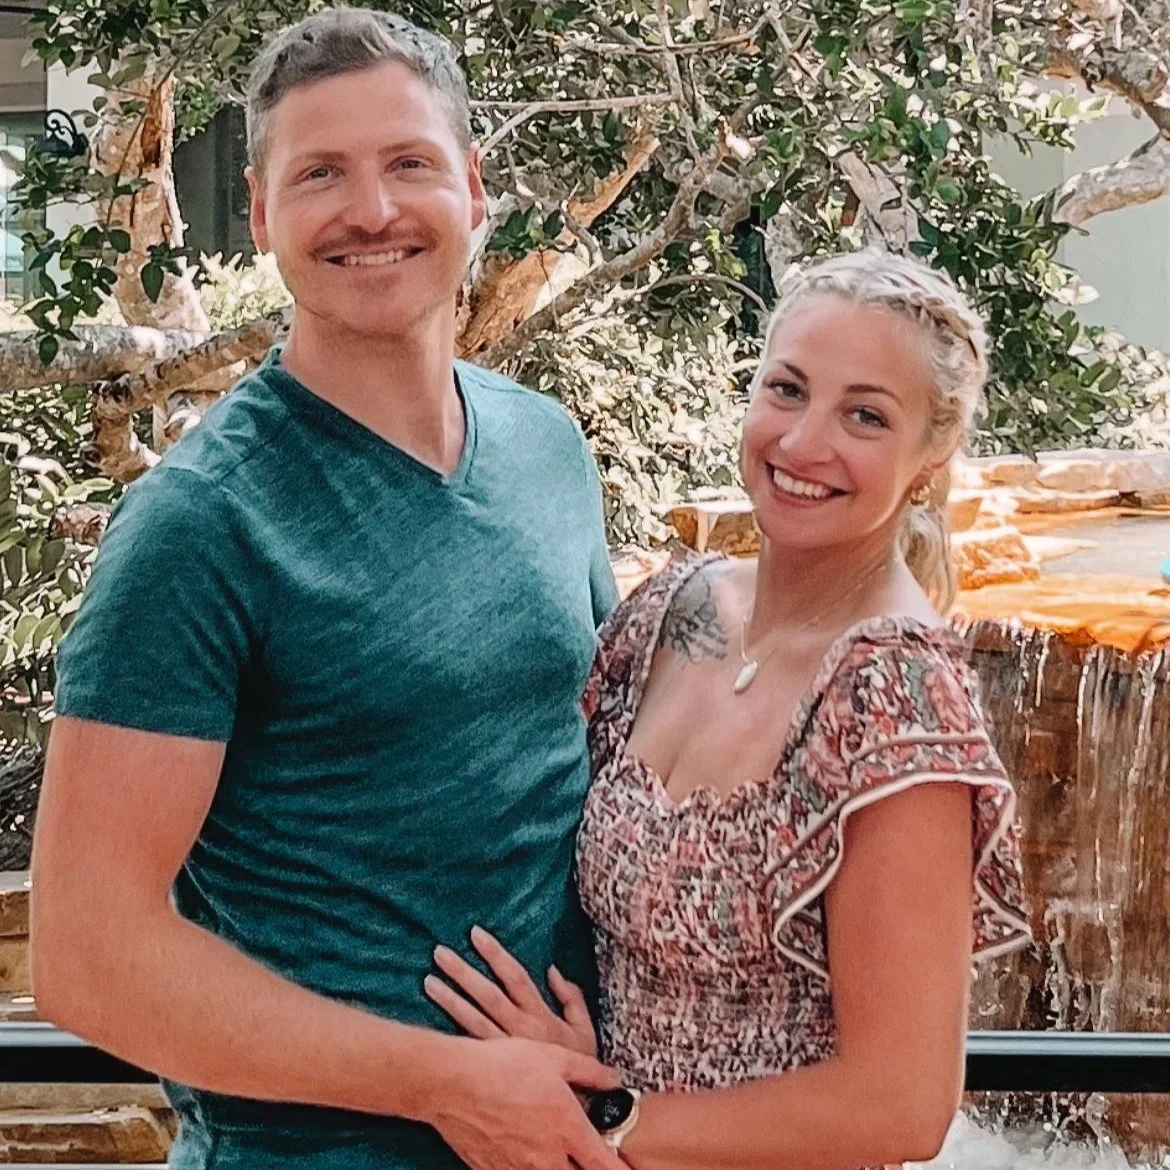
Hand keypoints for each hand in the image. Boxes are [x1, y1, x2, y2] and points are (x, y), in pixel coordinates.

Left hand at [426, 925, 597, 1057]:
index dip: (495, 954)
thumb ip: (572, 998)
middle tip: (439, 952)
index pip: (514, 976)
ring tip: (428, 981)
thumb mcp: (584, 1032)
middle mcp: (518, 1031)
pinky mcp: (491, 1070)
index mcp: (540, 1017)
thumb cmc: (579, 1071)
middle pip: (487, 995)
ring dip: (449, 999)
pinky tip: (435, 1019)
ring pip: (471, 1020)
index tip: (476, 934)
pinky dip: (451, 1031)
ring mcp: (502, 1052)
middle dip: (462, 972)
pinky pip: (468, 1046)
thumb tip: (553, 970)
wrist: (572, 1116)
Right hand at [427, 1035, 624, 1169]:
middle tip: (589, 1157)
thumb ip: (590, 1072)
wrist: (452, 1082)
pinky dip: (526, 1168)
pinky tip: (525, 1151)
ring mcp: (518, 1169)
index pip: (604, 1166)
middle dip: (586, 1169)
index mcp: (567, 1129)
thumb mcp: (554, 1057)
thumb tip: (615, 1080)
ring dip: (557, 1168)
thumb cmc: (503, 1065)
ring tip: (556, 1151)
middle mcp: (546, 1158)